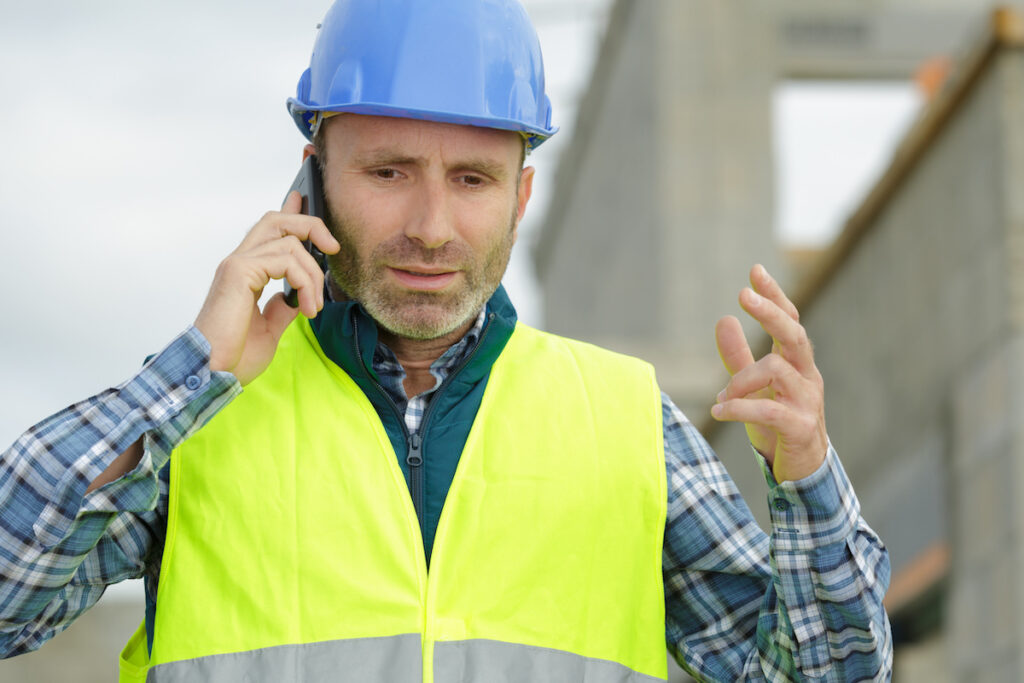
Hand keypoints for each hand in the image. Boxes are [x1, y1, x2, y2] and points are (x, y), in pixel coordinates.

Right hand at [194, 190, 339, 385]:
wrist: (213, 373)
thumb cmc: (233, 357)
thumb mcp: (268, 329)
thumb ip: (281, 309)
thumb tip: (295, 298)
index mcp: (244, 273)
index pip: (267, 231)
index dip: (288, 211)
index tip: (300, 197)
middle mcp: (238, 262)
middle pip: (276, 220)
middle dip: (311, 225)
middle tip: (332, 248)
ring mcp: (237, 265)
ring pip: (290, 242)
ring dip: (313, 276)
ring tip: (313, 307)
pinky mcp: (238, 272)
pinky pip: (285, 260)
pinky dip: (305, 283)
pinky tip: (306, 308)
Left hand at [711, 264, 827, 481]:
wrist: (805, 471)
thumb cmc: (779, 424)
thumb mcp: (753, 388)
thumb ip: (738, 356)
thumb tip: (724, 319)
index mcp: (797, 363)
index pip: (790, 320)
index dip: (774, 295)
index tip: (755, 270)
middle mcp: (807, 376)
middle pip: (793, 334)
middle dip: (769, 312)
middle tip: (743, 295)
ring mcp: (807, 401)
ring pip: (777, 370)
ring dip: (741, 378)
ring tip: (722, 396)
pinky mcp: (800, 427)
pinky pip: (769, 410)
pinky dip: (739, 408)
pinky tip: (719, 411)